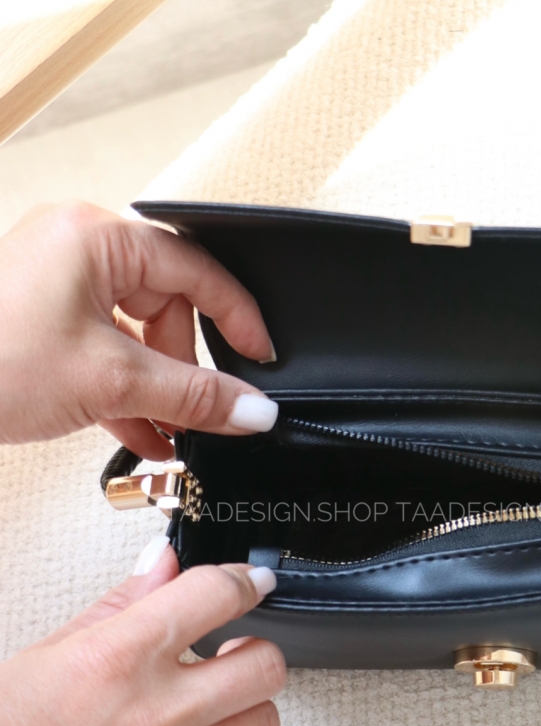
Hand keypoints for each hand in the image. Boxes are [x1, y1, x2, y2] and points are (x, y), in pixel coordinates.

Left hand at [0, 201, 279, 459]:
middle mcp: (78, 250)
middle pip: (169, 307)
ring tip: (172, 431)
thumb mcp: (111, 380)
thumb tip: (253, 408)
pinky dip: (128, 393)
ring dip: (159, 389)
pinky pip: (107, 351)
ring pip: (138, 336)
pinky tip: (145, 434)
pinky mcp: (42, 321)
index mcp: (97, 238)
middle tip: (199, 410)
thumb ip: (194, 396)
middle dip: (185, 368)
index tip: (260, 359)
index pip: (198, 269)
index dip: (237, 318)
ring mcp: (57, 286)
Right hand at [0, 543, 283, 725]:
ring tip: (208, 710)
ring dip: (241, 711)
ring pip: (262, 725)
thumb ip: (119, 606)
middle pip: (267, 665)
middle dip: (256, 652)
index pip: (220, 595)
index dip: (246, 581)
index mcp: (122, 658)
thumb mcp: (44, 655)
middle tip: (234, 655)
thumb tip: (163, 564)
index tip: (253, 583)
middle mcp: (159, 714)